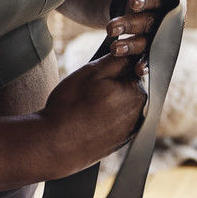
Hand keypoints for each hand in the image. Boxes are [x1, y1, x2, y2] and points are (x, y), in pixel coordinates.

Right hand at [39, 52, 147, 174]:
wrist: (55, 145)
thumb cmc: (71, 106)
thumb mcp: (91, 72)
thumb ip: (116, 59)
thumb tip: (131, 52)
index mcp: (137, 93)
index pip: (134, 67)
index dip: (115, 63)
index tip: (98, 70)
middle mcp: (141, 113)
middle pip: (130, 86)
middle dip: (113, 82)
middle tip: (89, 88)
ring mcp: (132, 130)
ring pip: (123, 103)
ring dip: (110, 99)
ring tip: (87, 104)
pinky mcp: (121, 142)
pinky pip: (118, 120)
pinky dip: (106, 116)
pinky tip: (89, 117)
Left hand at [105, 0, 181, 59]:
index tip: (132, 3)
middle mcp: (169, 15)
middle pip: (149, 21)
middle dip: (130, 24)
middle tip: (110, 28)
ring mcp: (163, 33)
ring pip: (148, 41)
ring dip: (132, 46)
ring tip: (114, 48)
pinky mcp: (154, 47)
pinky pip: (151, 57)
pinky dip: (146, 64)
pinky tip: (139, 70)